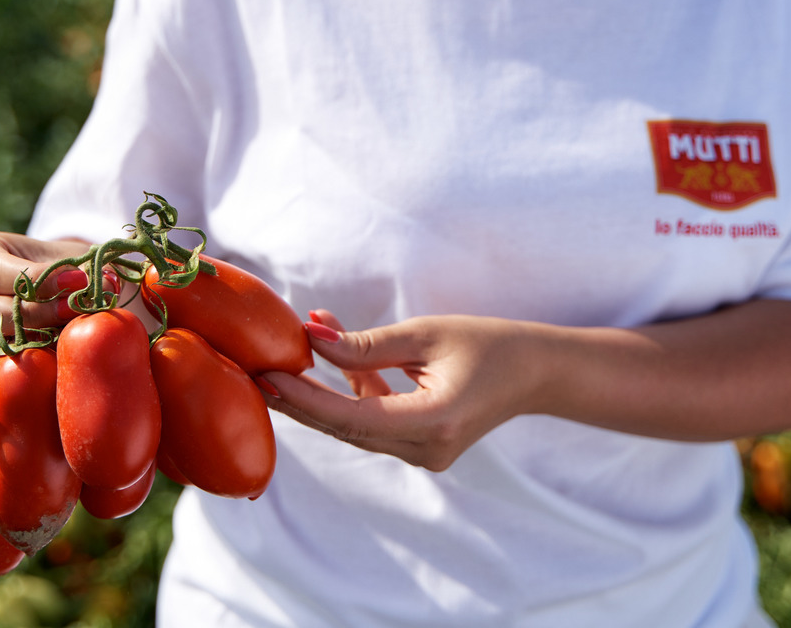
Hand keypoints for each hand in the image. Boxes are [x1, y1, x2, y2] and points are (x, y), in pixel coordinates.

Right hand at [0, 232, 91, 386]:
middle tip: (71, 314)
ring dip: (19, 352)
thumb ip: (86, 269)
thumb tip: (106, 286)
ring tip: (60, 345)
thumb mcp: (72, 258)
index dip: (36, 282)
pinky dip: (10, 378)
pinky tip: (45, 369)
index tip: (79, 283)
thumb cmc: (61, 268)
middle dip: (29, 318)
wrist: (52, 291)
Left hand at [261, 312, 537, 471]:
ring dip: (321, 390)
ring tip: (288, 350)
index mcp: (435, 423)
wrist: (534, 372)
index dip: (305, 398)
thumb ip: (366, 344)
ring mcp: (424, 455)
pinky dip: (349, 392)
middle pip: (345, 429)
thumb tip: (311, 340)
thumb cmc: (487, 344)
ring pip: (354, 427)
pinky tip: (329, 353)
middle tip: (256, 369)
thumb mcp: (425, 334)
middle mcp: (427, 450)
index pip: (353, 418)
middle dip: (299, 398)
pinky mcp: (419, 448)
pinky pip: (371, 423)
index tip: (267, 374)